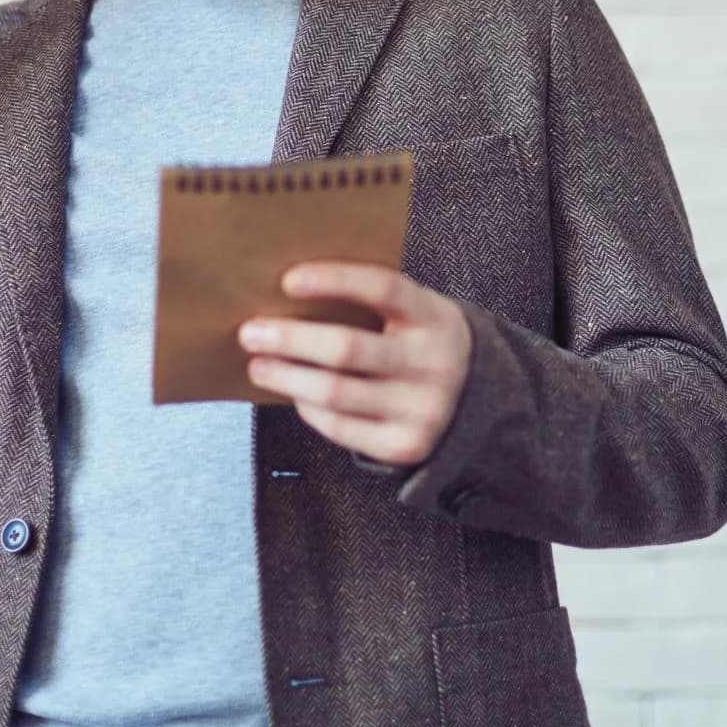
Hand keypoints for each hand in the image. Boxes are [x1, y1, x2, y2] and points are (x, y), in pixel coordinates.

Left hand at [238, 261, 472, 467]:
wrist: (476, 401)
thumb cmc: (419, 343)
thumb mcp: (415, 315)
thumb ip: (371, 304)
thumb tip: (288, 297)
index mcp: (435, 318)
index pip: (383, 289)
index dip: (335, 280)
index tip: (288, 280)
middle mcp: (433, 363)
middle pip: (346, 348)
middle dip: (290, 339)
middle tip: (251, 332)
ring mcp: (422, 409)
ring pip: (334, 393)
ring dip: (286, 376)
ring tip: (259, 365)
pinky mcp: (405, 446)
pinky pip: (340, 428)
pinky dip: (309, 409)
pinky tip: (294, 394)